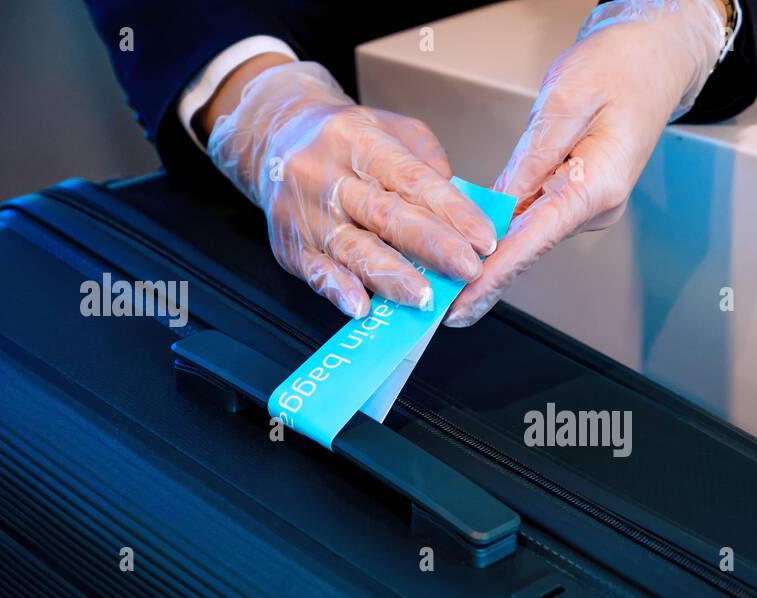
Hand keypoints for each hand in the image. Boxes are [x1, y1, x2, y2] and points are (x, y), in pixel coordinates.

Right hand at [207, 60, 496, 317]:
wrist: (272, 137)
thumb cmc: (347, 142)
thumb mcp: (391, 131)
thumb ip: (427, 167)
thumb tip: (458, 215)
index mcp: (360, 139)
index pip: (412, 178)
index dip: (452, 211)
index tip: (484, 239)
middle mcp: (328, 174)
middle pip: (385, 214)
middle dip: (432, 246)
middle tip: (468, 270)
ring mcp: (306, 213)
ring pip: (353, 248)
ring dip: (392, 277)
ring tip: (425, 298)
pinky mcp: (290, 246)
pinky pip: (317, 272)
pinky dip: (340, 291)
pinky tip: (362, 308)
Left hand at [445, 0, 726, 326]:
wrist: (655, 58)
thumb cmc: (620, 67)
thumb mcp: (564, 102)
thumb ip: (530, 159)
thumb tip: (497, 204)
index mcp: (598, 186)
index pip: (533, 241)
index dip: (492, 275)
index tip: (463, 303)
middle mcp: (597, 207)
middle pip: (529, 246)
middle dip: (484, 273)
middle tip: (441, 300)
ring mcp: (590, 206)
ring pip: (529, 232)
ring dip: (491, 246)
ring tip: (451, 264)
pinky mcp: (581, 198)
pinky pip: (536, 215)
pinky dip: (507, 225)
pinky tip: (481, 232)